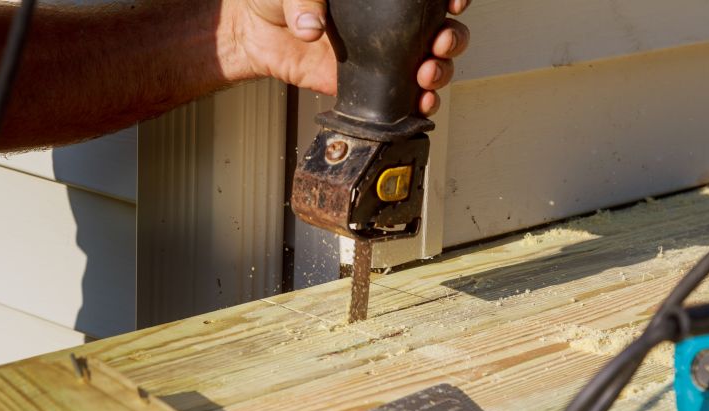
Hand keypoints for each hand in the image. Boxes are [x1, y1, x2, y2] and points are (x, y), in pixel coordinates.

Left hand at [224, 0, 470, 115]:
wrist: (254, 34)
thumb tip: (311, 25)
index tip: (453, 1)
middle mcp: (388, 25)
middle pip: (441, 29)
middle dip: (452, 37)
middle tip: (440, 42)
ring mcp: (383, 56)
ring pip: (431, 63)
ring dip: (441, 71)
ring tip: (428, 74)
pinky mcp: (370, 85)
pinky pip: (405, 96)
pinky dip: (420, 102)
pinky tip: (422, 102)